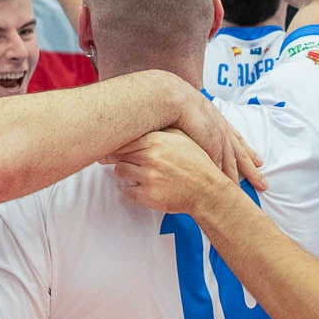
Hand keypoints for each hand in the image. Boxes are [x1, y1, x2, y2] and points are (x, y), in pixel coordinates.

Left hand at [108, 129, 240, 216]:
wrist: (207, 190)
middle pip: (119, 155)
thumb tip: (140, 123)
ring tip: (139, 173)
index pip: (124, 139)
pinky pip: (127, 191)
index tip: (111, 146)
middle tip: (125, 160)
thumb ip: (160, 130)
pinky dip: (132, 190)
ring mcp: (148, 177)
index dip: (116, 144)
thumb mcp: (181, 138)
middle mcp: (151, 157)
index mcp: (157, 140)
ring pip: (120, 172)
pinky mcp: (148, 195)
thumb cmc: (196, 163)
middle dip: (120, 158)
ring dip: (126, 173)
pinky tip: (143, 187)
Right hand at [171, 94, 266, 192]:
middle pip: (242, 154)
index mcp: (218, 121)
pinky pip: (222, 168)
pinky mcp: (212, 148)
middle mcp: (222, 131)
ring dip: (242, 178)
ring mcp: (219, 140)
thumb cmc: (175, 102)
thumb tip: (188, 128)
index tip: (257, 161)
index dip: (248, 151)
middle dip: (252, 169)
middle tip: (262, 183)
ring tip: (249, 191)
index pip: (237, 139)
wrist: (175, 99)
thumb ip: (192, 122)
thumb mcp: (189, 111)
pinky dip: (226, 179)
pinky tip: (229, 189)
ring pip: (234, 164)